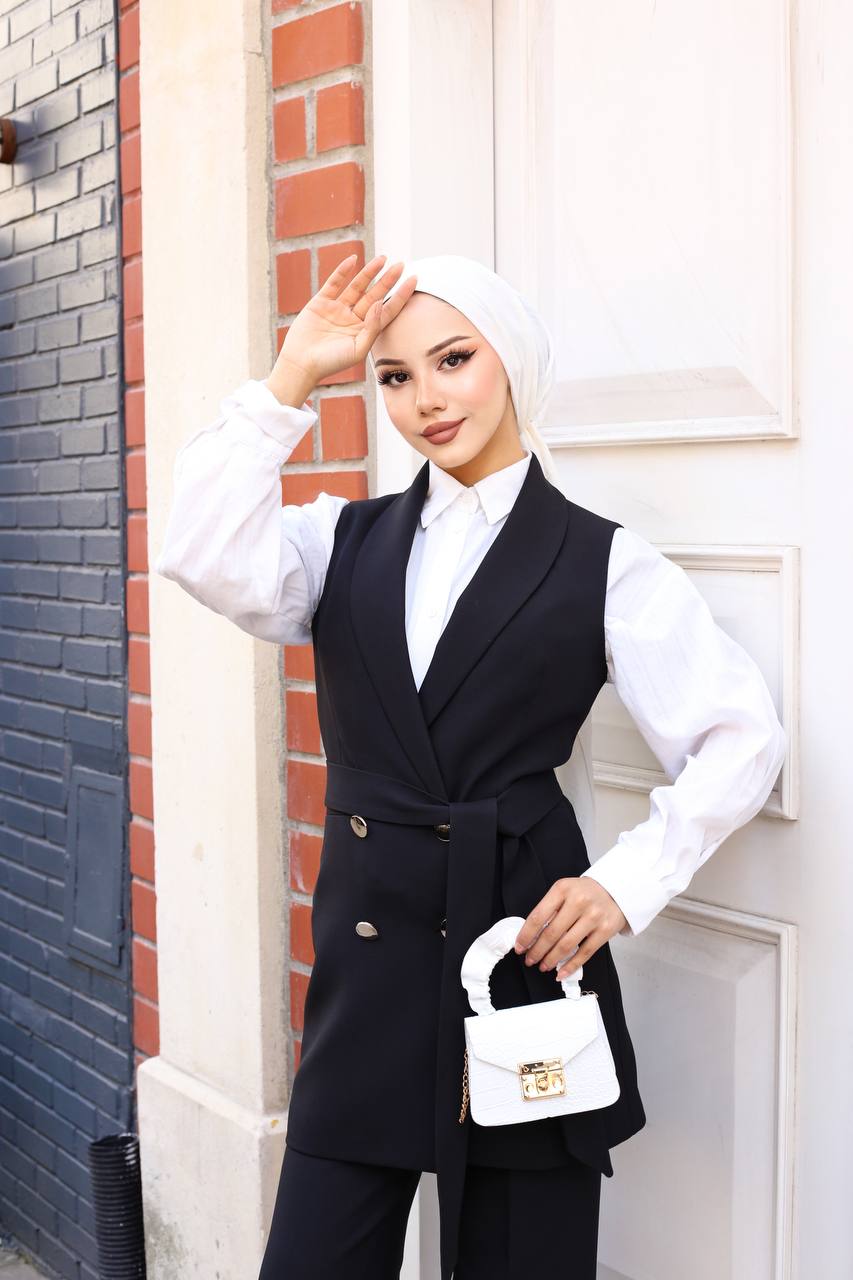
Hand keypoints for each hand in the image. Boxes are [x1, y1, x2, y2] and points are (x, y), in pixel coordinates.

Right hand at [271, 253, 416, 387]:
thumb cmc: (331, 363)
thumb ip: (372, 328)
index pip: (387, 309)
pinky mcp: (320, 303)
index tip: (414, 280)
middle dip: (388, 280)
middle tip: (401, 265)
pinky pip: (334, 283)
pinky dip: (342, 271)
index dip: (401, 295)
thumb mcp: (358, 350)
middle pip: (375, 295)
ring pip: (357, 286)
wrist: (301, 363)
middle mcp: (353, 318)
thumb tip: (379, 304)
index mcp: (365, 331)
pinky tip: (353, 260)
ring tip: (383, 259)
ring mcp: (337, 309)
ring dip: (369, 272)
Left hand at [512, 877, 627, 978]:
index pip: (538, 916)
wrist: (615, 890)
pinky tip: (561, 972)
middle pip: (551, 933)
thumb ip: (550, 909)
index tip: (520, 947)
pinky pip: (584, 953)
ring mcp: (593, 917)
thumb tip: (531, 936)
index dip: (526, 935)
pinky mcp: (605, 930)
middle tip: (530, 960)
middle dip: (537, 951)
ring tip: (543, 966)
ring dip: (551, 960)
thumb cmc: (585, 893)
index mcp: (562, 889)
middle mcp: (578, 902)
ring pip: (566, 945)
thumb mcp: (564, 891)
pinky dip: (571, 966)